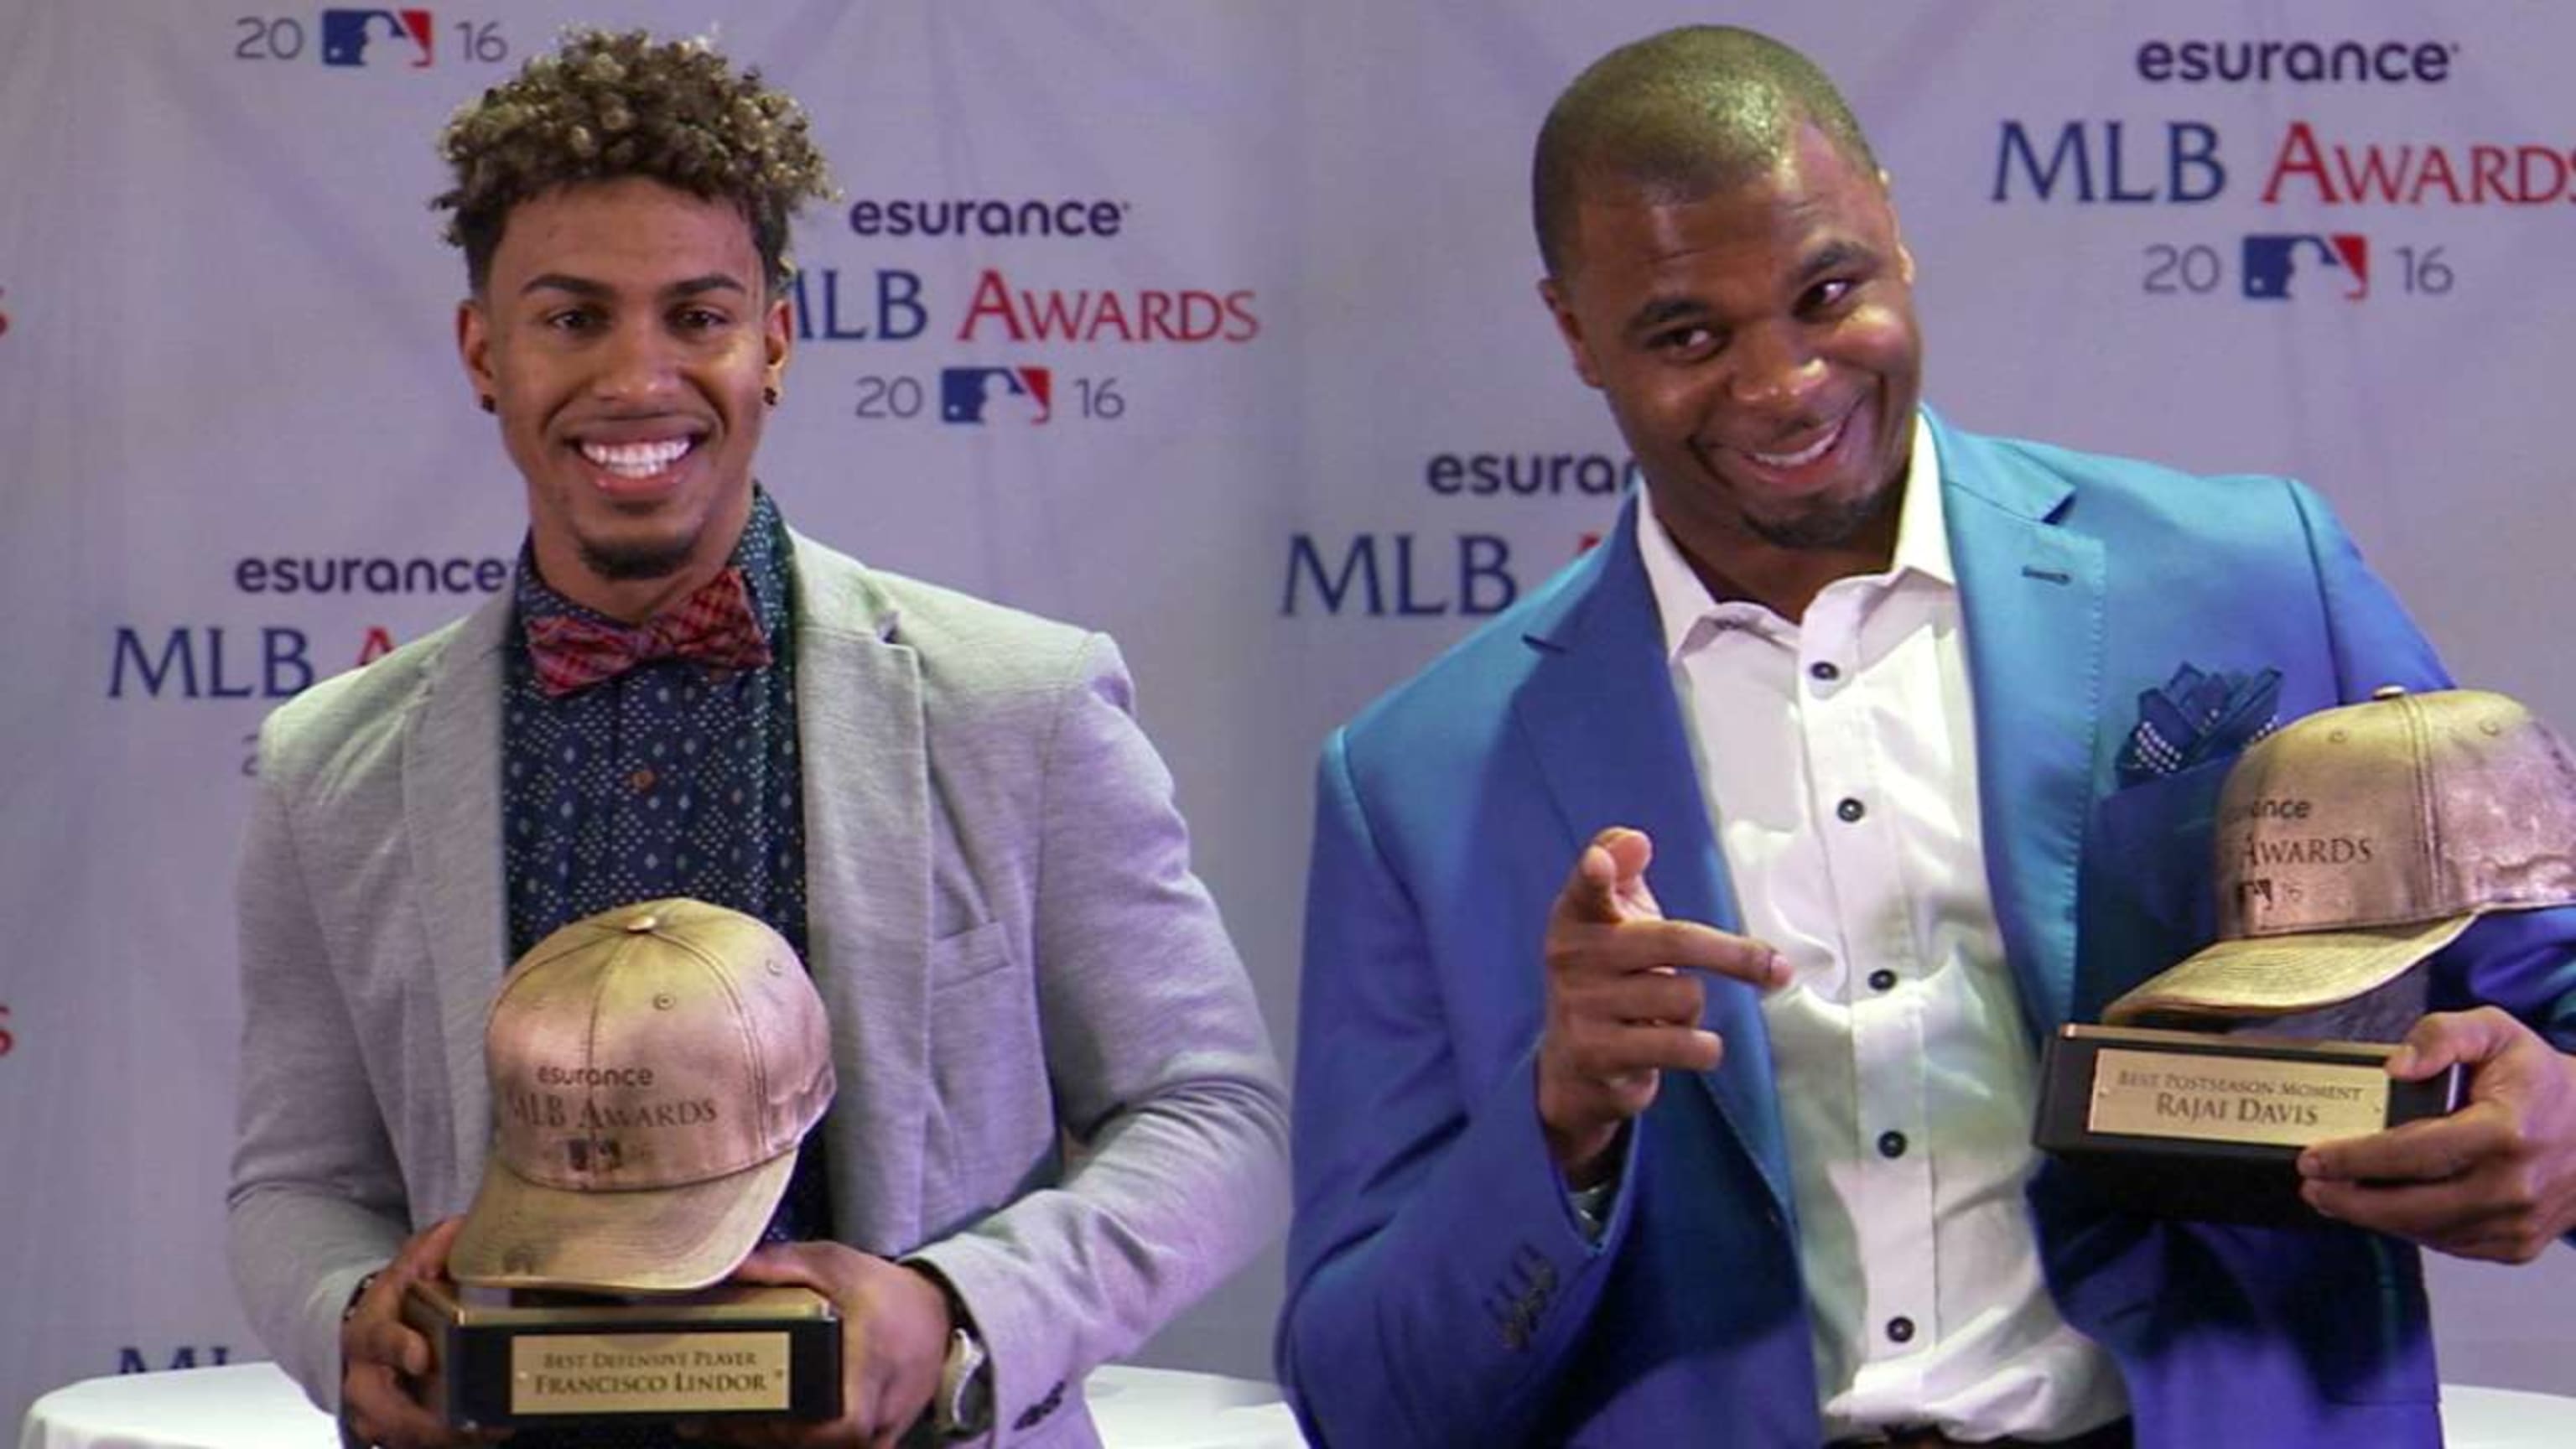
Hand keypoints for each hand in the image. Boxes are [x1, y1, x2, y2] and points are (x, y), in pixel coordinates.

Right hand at [340, 1217, 498, 1448]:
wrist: (367, 1341)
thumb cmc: (392, 1308)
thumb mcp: (405, 1273)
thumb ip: (429, 1251)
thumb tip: (458, 1227)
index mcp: (367, 1334)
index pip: (379, 1339)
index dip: (399, 1348)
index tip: (421, 1356)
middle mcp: (363, 1382)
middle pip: (389, 1411)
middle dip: (431, 1422)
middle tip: (476, 1423)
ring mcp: (373, 1416)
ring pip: (404, 1439)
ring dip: (447, 1439)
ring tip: (491, 1431)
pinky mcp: (390, 1437)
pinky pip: (415, 1448)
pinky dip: (448, 1445)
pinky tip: (482, 1438)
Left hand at [694, 1242, 955, 1448]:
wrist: (938, 1314)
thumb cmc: (886, 1291)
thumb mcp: (837, 1264)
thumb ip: (785, 1264)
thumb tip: (732, 1264)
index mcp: (873, 1365)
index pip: (848, 1425)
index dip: (802, 1432)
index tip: (763, 1416)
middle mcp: (882, 1406)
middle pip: (828, 1447)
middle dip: (770, 1438)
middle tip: (721, 1421)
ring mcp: (884, 1428)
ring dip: (782, 1444)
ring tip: (729, 1426)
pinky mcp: (879, 1437)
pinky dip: (804, 1445)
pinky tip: (764, 1430)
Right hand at [1535, 827, 1786, 1183]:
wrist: (1575, 1063)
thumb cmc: (1610, 976)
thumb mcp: (1613, 918)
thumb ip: (1625, 869)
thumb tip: (1635, 839)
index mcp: (1577, 916)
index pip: (1587, 887)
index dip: (1598, 870)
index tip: (1602, 861)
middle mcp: (1573, 958)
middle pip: (1675, 941)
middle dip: (1735, 956)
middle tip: (1776, 968)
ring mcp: (1582, 1008)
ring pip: (1686, 996)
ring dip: (1695, 1011)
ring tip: (1665, 1015)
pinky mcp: (1600, 1054)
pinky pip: (1682, 1045)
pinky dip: (1701, 1048)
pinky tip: (1679, 1045)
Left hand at [2300, 1006, 2575, 1261]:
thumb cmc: (2540, 1081)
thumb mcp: (2496, 1033)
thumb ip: (2442, 1035)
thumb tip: (2395, 1067)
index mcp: (2504, 1131)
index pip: (2414, 1152)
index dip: (2356, 1159)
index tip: (2313, 1158)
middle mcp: (2513, 1186)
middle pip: (2412, 1206)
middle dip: (2350, 1200)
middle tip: (2312, 1185)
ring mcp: (2517, 1223)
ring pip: (2426, 1231)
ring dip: (2374, 1219)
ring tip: (2336, 1197)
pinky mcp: (2517, 1246)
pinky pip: (2449, 1244)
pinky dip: (2412, 1229)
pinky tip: (2386, 1210)